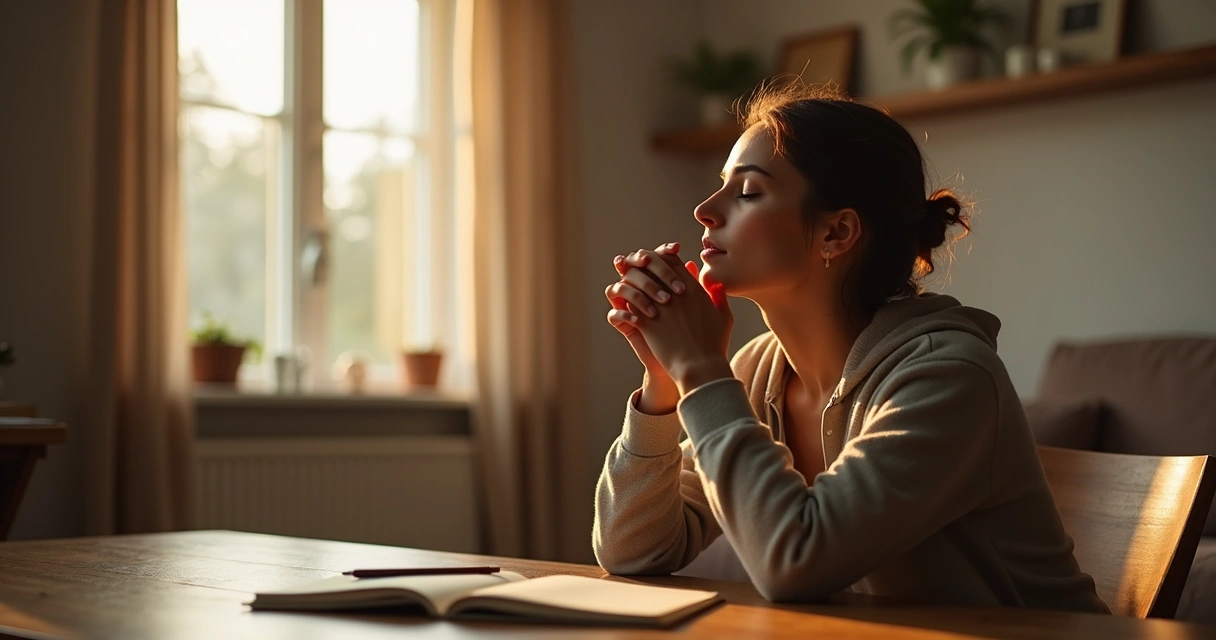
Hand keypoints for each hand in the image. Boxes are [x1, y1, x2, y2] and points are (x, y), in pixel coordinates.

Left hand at [610, 246, 733, 395]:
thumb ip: (720, 297)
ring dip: (632, 284)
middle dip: (641, 266)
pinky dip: (627, 305)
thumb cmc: (714, 344)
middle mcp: (674, 294)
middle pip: (651, 267)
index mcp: (692, 289)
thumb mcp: (724, 317)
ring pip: (637, 284)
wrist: (700, 367)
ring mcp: (659, 308)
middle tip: (634, 269)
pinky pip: (630, 306)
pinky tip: (628, 310)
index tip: (655, 264)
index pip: (671, 259)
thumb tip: (716, 284)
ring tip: (629, 288)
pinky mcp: (647, 323)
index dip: (660, 258)